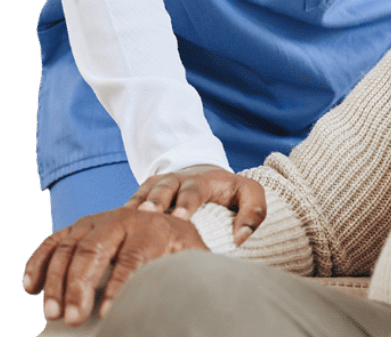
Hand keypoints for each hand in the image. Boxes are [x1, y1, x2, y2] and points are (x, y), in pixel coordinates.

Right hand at [22, 207, 206, 325]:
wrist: (165, 215)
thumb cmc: (178, 245)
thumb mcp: (192, 251)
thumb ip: (195, 266)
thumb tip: (203, 287)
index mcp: (153, 226)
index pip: (133, 257)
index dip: (120, 285)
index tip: (110, 313)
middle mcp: (122, 218)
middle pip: (96, 249)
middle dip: (81, 285)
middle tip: (74, 318)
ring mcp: (96, 221)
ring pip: (70, 247)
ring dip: (57, 281)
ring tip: (54, 314)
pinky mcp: (77, 227)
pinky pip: (53, 242)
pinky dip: (38, 262)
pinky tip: (30, 288)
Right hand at [124, 165, 265, 245]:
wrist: (203, 175)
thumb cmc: (228, 192)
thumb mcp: (248, 194)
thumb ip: (254, 211)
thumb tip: (241, 237)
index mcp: (204, 180)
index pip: (196, 189)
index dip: (188, 202)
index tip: (181, 217)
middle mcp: (177, 180)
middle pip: (165, 188)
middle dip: (158, 201)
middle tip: (150, 215)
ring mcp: (157, 186)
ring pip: (144, 194)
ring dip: (137, 207)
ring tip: (129, 221)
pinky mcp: (142, 195)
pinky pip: (129, 203)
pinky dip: (122, 215)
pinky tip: (113, 228)